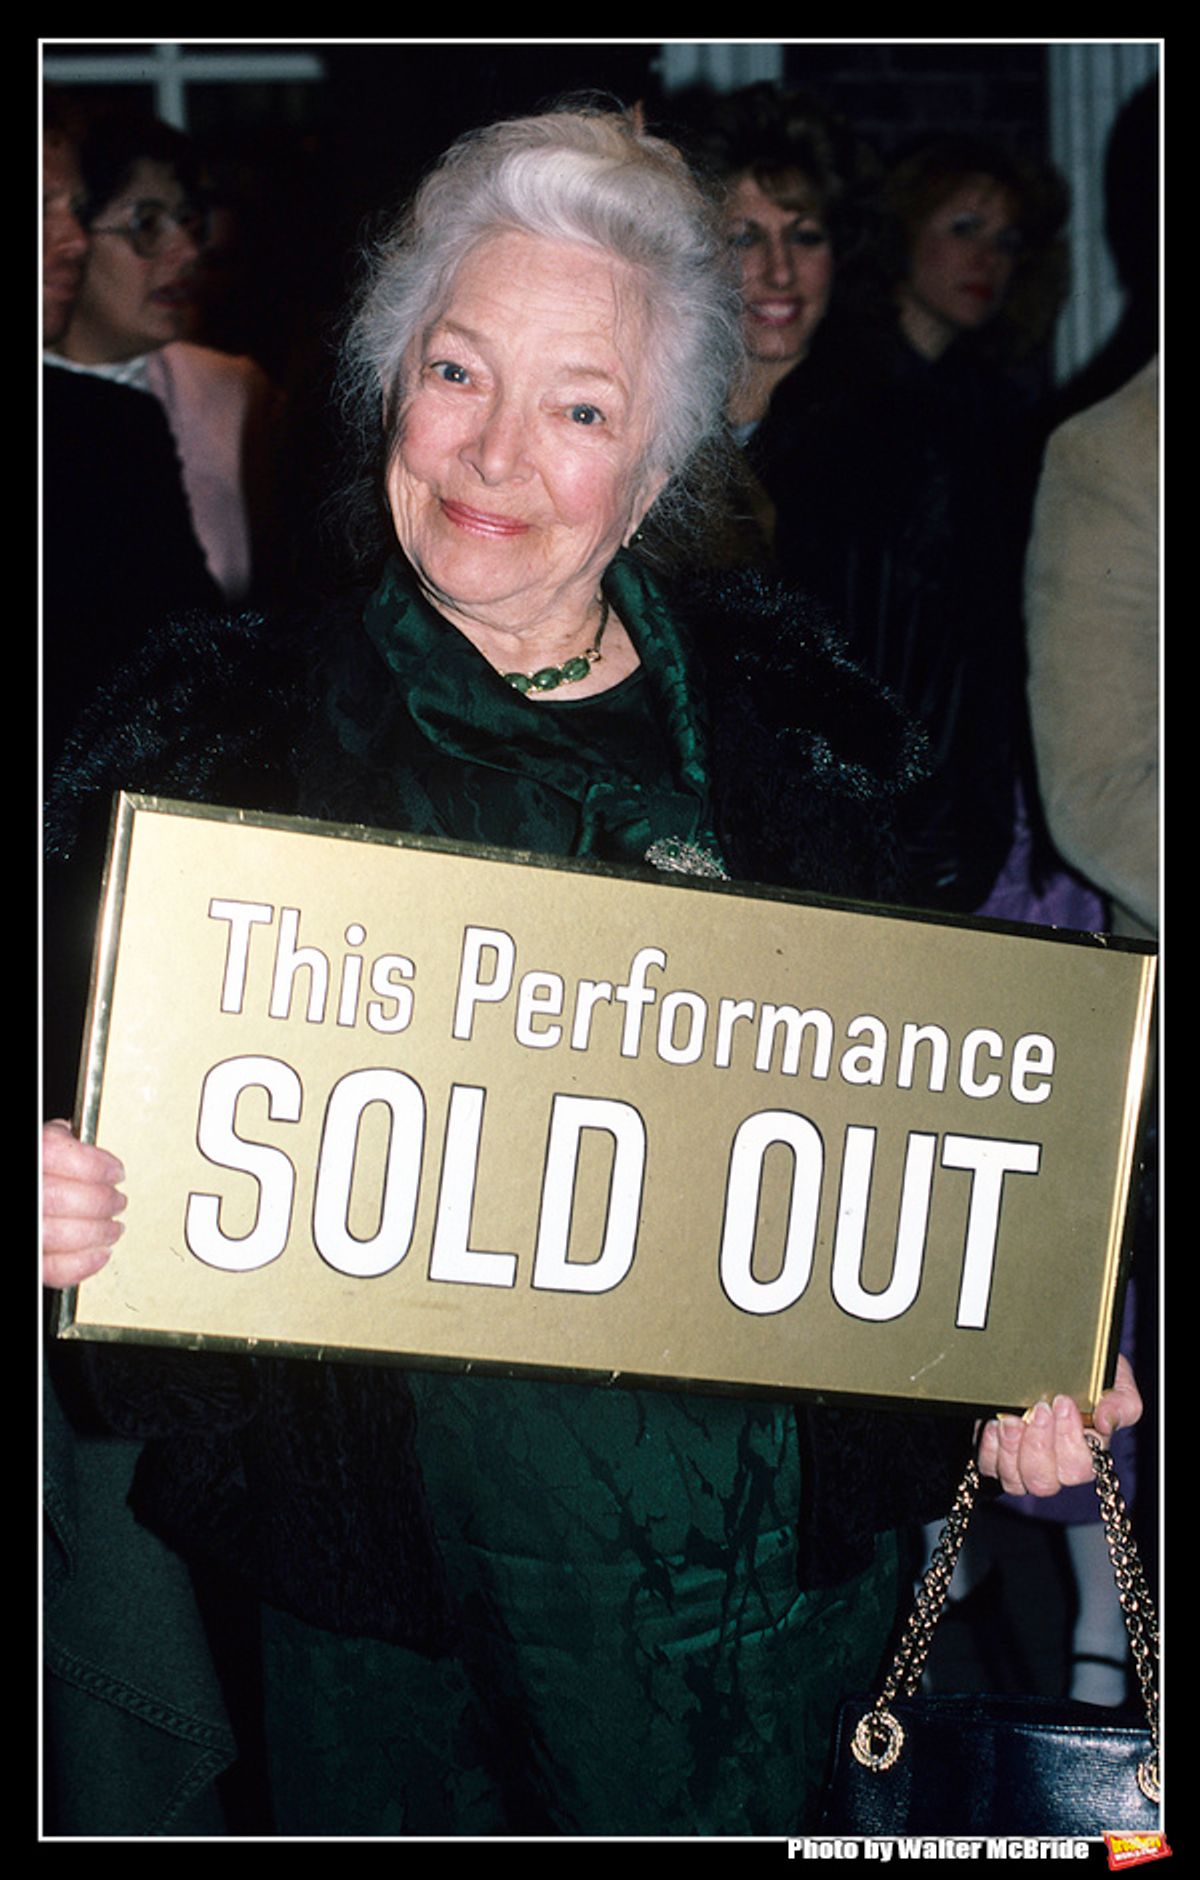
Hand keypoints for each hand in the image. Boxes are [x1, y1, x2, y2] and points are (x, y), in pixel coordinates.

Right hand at [41, 1119, 125, 1288]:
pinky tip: (100, 1253)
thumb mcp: (32, 1145)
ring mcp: (26, 1230)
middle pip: (63, 1198)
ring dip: (98, 1233)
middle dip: (102, 1201)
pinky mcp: (28, 1259)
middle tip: (117, 1201)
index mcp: (28, 1160)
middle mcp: (24, 1196)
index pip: (59, 1154)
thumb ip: (50, 1142)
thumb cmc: (24, 1175)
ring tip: (112, 1228)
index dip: (96, 1164)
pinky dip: (83, 1264)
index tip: (115, 1171)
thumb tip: (77, 1138)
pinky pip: (52, 1268)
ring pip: (61, 1235)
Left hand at [977, 1354, 1141, 1496]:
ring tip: (1011, 1418)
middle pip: (1044, 1482)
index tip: (1063, 1402)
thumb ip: (1121, 1403)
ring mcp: (1023, 1462)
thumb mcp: (1115, 1381)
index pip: (1079, 1468)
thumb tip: (1106, 1422)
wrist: (1058, 1357)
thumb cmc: (1090, 1375)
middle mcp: (1054, 1465)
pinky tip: (993, 1423)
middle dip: (1038, 1445)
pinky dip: (990, 1447)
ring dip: (1011, 1448)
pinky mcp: (997, 1454)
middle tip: (1037, 1409)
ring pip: (1015, 1481)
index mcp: (1086, 1454)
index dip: (1069, 1440)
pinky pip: (989, 1467)